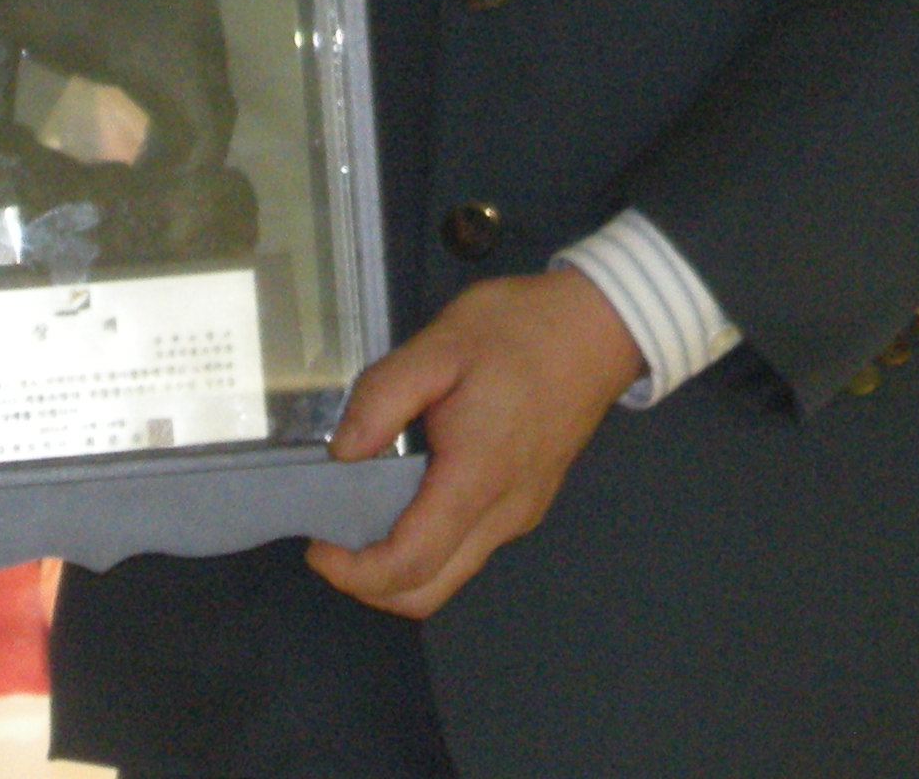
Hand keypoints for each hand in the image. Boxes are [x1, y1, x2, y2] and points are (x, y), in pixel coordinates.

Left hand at [305, 269, 646, 621]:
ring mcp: (521, 513)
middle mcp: (504, 513)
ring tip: (362, 516)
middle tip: (331, 541)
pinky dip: (428, 546)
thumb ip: (384, 395)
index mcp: (478, 476)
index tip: (318, 543)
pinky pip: (470, 549)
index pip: (410, 563)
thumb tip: (343, 452)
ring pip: (450, 576)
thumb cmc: (521, 329)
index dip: (354, 572)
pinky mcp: (529, 503)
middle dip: (368, 585)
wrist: (600, 326)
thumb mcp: (442, 342)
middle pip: (427, 593)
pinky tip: (408, 496)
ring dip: (398, 568)